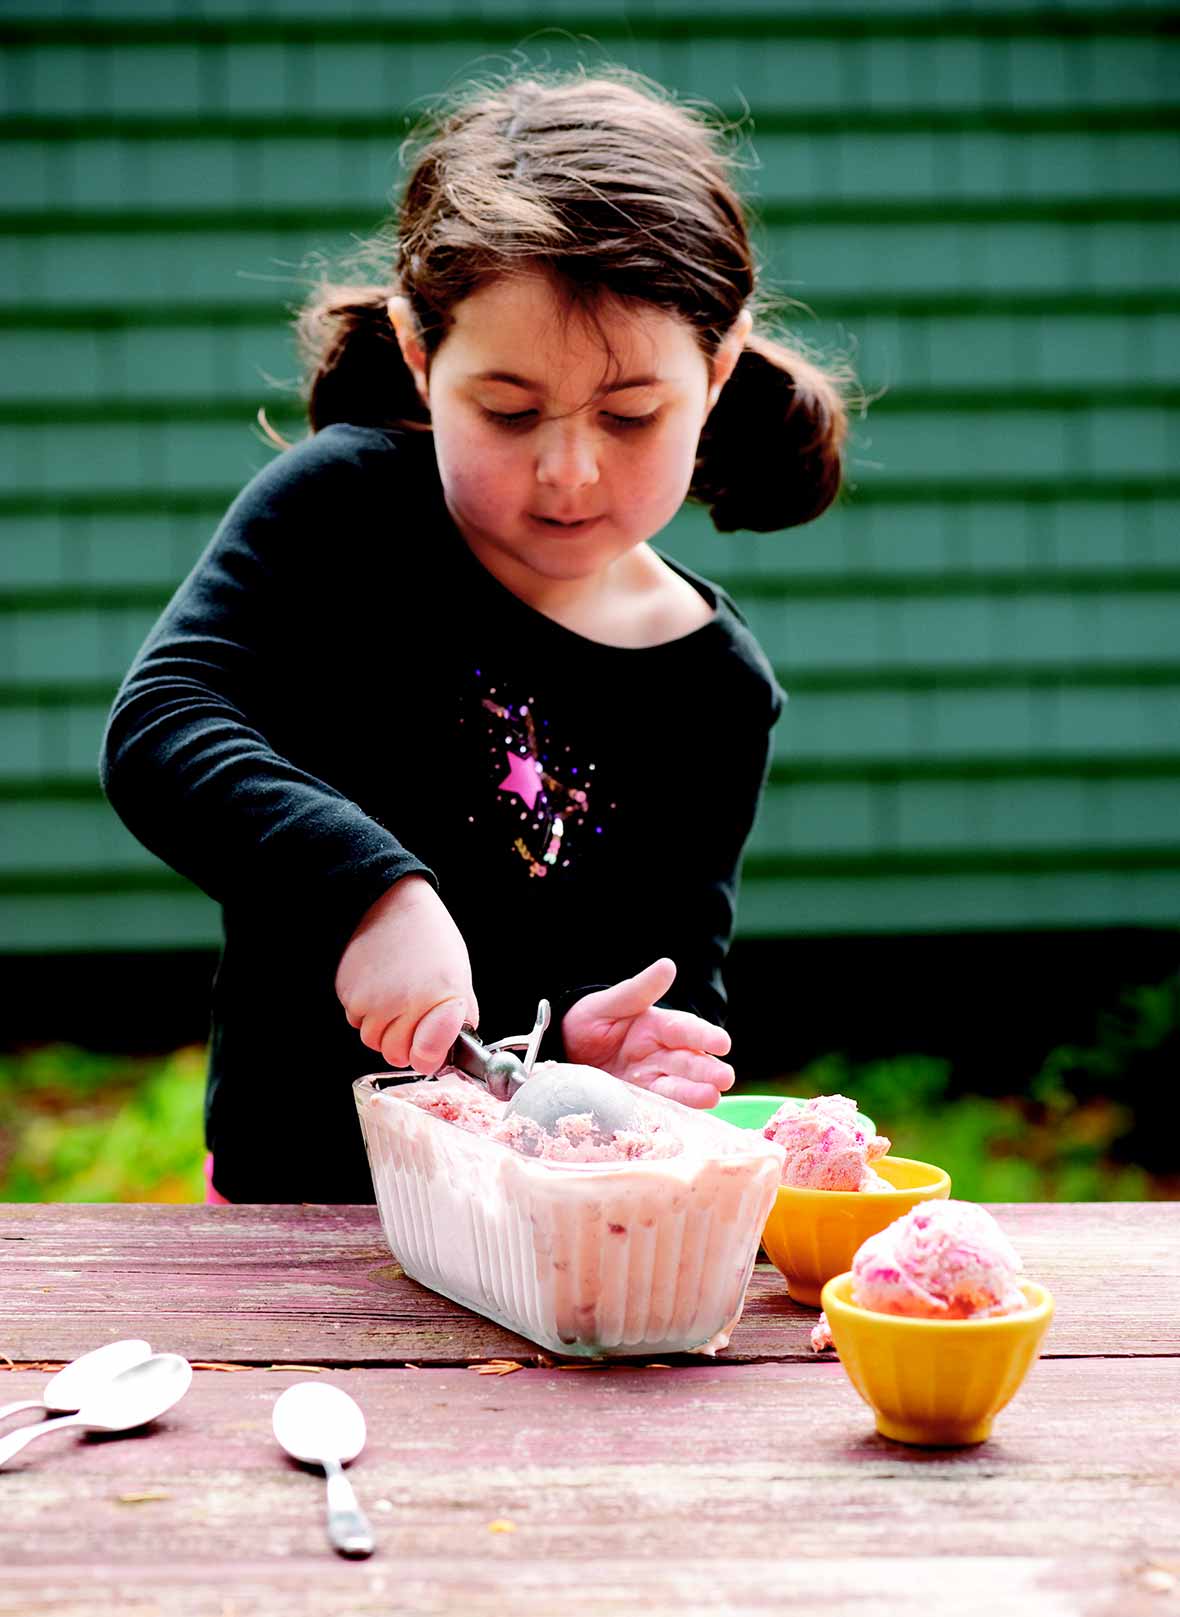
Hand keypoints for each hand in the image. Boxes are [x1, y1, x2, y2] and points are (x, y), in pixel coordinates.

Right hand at [335, 875, 476, 1074]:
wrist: (390, 904)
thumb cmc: (428, 935)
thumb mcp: (459, 973)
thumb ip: (460, 1015)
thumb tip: (453, 1046)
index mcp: (441, 999)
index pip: (427, 1058)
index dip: (429, 1055)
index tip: (431, 1046)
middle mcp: (405, 1004)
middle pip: (396, 1055)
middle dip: (404, 1042)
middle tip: (411, 1014)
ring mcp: (373, 1002)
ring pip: (373, 1039)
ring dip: (382, 1026)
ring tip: (394, 993)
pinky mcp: (349, 994)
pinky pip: (355, 1020)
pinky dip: (365, 1010)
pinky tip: (377, 984)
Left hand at [561, 958, 734, 1107]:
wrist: (560, 1051)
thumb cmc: (586, 1020)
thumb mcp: (609, 1003)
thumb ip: (639, 989)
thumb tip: (668, 965)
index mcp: (657, 1026)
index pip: (685, 1030)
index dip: (704, 1036)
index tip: (722, 1043)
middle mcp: (659, 1053)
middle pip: (688, 1061)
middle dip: (707, 1069)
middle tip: (725, 1078)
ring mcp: (649, 1078)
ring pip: (678, 1085)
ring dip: (696, 1091)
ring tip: (713, 1097)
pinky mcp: (637, 1098)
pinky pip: (657, 1104)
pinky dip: (673, 1109)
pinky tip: (687, 1114)